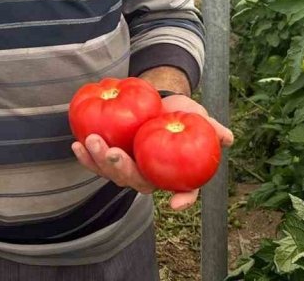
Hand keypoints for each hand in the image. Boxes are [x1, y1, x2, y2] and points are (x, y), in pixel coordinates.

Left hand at [71, 94, 232, 209]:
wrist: (157, 100)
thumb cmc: (180, 113)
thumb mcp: (197, 117)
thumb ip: (210, 127)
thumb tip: (228, 137)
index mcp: (175, 173)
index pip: (184, 191)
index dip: (183, 199)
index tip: (175, 202)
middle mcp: (150, 176)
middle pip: (137, 182)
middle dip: (123, 170)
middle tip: (115, 153)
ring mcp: (128, 168)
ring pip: (113, 173)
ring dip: (100, 161)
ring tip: (91, 141)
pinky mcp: (110, 157)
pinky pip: (96, 161)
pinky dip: (85, 156)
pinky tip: (76, 143)